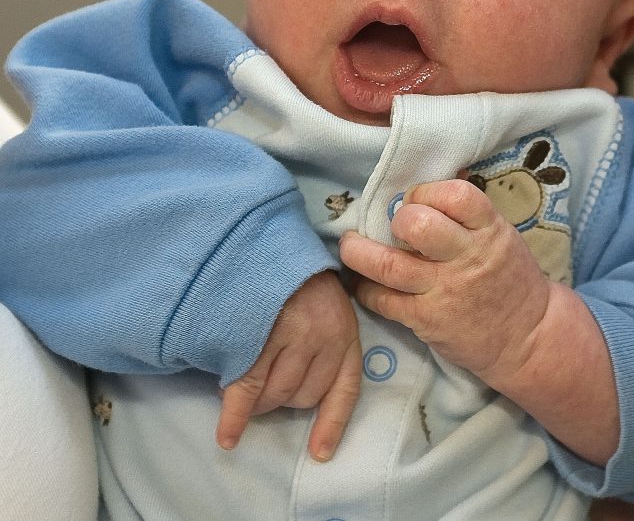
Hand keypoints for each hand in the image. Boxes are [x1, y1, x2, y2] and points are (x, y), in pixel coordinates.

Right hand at [216, 270, 361, 461]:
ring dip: (257, 400)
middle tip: (263, 381)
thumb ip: (328, 340)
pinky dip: (233, 418)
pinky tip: (227, 436)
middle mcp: (324, 337)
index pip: (345, 389)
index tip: (319, 452)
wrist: (264, 242)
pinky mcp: (258, 337)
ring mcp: (291, 338)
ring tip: (245, 378)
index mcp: (345, 330)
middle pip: (302, 398)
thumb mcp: (329, 303)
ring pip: (274, 397)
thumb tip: (310, 387)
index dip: (331, 423)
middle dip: (280, 399)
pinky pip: (245, 391)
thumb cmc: (295, 277)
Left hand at [339, 179, 550, 384]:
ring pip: (388, 265)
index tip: (417, 200)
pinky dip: (365, 289)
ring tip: (351, 247)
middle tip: (391, 225)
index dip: (427, 192)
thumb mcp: (502, 237)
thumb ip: (469, 216)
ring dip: (359, 253)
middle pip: (418, 225)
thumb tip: (430, 185)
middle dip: (396, 219)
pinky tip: (364, 284)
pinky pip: (383, 300)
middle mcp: (466, 257)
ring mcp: (445, 290)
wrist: (529, 335)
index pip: (456, 195)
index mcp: (489, 231)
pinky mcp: (427, 321)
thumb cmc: (511, 279)